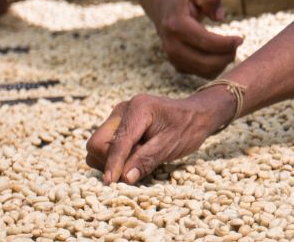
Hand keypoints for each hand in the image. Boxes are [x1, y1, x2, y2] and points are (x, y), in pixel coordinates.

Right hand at [86, 89, 234, 183]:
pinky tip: (134, 156)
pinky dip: (114, 157)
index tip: (110, 183)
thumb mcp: (172, 145)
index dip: (113, 164)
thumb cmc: (187, 127)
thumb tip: (124, 178)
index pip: (117, 141)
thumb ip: (147, 160)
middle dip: (110, 161)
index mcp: (138, 109)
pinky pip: (104, 146)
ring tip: (138, 158)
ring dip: (111, 160)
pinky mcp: (117, 126)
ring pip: (97, 147)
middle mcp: (122, 110)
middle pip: (97, 143)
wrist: (196, 115)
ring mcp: (117, 117)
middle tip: (135, 166)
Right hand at [147, 0, 242, 77]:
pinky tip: (221, 55)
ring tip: (230, 49)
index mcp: (176, 26)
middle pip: (205, 62)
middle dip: (227, 56)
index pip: (205, 42)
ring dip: (223, 63)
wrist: (167, 11)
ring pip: (205, 71)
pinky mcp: (179, 67)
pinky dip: (216, 68)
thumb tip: (220, 17)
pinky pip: (203, 75)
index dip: (226, 44)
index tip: (240, 39)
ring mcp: (173, 59)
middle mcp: (172, 46)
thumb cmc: (188, 0)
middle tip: (237, 45)